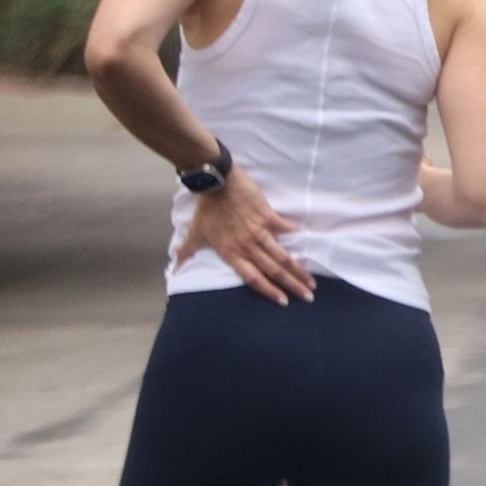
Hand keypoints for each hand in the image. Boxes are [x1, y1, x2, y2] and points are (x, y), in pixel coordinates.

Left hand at [175, 166, 316, 304]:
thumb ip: (186, 252)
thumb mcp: (194, 233)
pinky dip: (293, 232)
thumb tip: (174, 269)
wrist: (216, 182)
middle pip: (273, 270)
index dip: (269, 291)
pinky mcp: (267, 216)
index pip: (253, 278)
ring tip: (311, 279)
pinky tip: (304, 237)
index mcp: (231, 253)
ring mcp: (259, 231)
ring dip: (298, 268)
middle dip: (292, 285)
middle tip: (308, 296)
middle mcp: (247, 246)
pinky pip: (283, 227)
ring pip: (282, 254)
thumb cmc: (206, 209)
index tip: (284, 302)